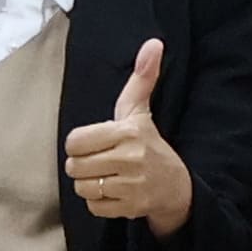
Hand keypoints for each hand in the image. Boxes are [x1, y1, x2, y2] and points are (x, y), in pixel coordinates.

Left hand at [62, 40, 190, 233]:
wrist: (177, 187)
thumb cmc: (149, 145)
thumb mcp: (141, 112)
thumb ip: (142, 78)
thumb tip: (153, 43)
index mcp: (128, 132)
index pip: (75, 141)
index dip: (80, 144)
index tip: (95, 144)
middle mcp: (130, 158)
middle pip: (74, 166)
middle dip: (83, 166)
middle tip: (100, 162)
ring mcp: (131, 185)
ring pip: (82, 187)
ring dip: (89, 185)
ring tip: (106, 177)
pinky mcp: (130, 207)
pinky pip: (93, 206)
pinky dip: (98, 202)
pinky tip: (113, 192)